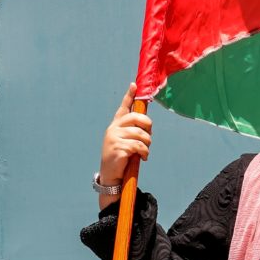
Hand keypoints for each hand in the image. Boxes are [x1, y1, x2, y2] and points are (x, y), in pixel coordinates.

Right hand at [99, 83, 151, 204]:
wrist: (111, 175)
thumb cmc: (121, 156)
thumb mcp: (125, 140)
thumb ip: (133, 130)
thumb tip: (147, 123)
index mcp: (116, 125)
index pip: (124, 107)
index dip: (130, 96)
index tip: (134, 85)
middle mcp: (113, 129)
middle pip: (138, 118)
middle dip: (148, 126)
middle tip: (149, 136)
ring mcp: (114, 138)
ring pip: (141, 134)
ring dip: (147, 144)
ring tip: (144, 151)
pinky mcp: (118, 148)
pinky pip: (139, 146)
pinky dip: (145, 152)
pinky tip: (142, 157)